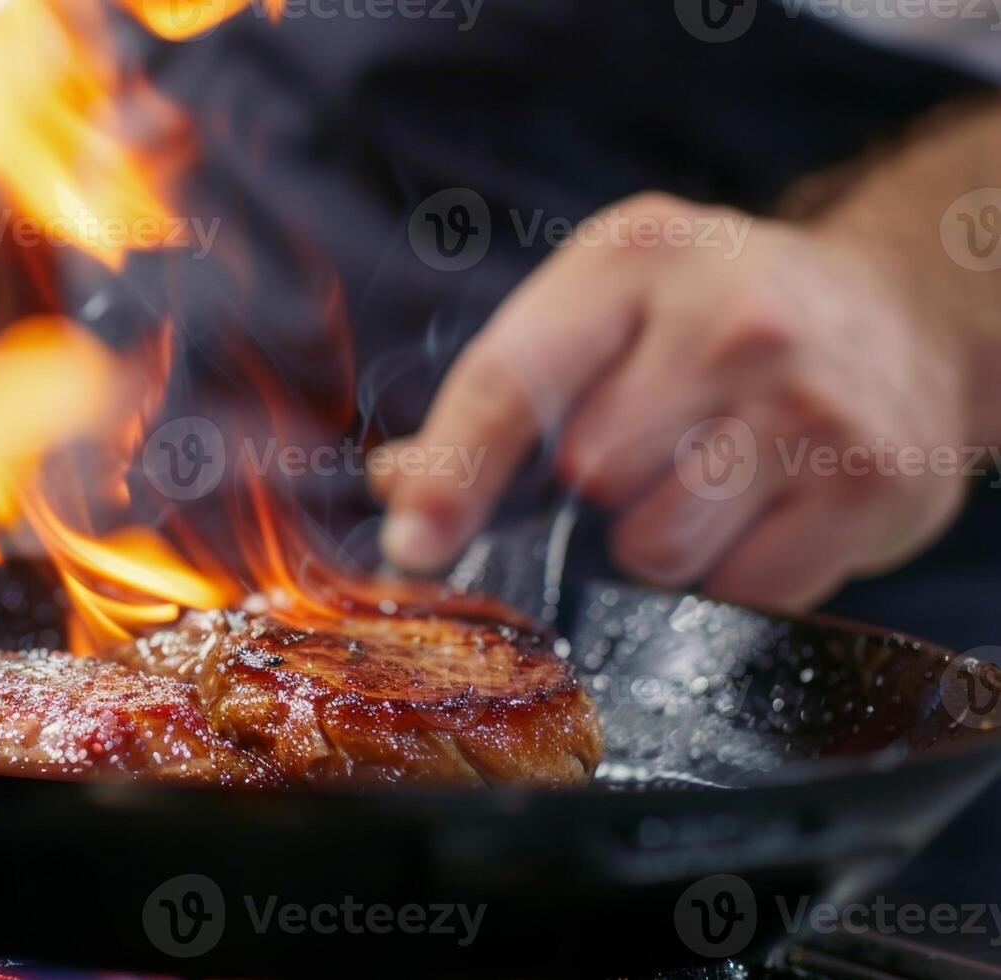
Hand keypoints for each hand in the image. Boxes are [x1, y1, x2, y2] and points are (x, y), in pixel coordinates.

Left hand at [372, 192, 977, 609]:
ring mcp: (808, 403)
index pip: (512, 378)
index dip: (452, 472)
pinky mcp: (870, 484)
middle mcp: (731, 320)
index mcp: (635, 258)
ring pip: (658, 545)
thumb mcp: (609, 306)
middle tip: (650, 449)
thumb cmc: (718, 317)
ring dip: (662, 542)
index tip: (412, 543)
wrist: (901, 317)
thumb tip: (402, 491)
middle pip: (587, 473)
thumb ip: (503, 390)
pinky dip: (738, 576)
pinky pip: (744, 590)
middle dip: (595, 491)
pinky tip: (767, 510)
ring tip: (711, 478)